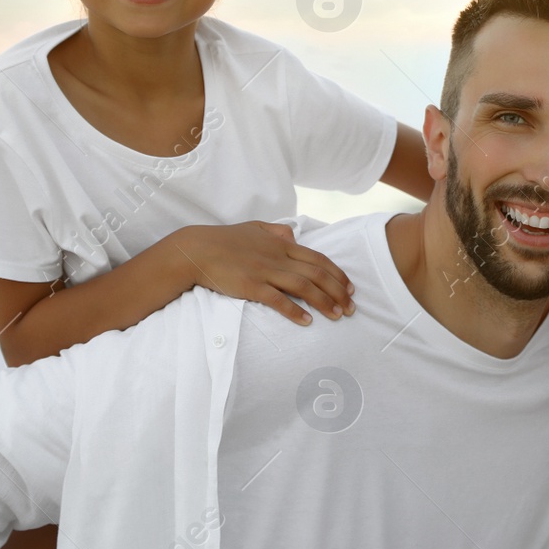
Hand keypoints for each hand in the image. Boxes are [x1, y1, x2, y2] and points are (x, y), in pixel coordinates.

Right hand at [170, 222, 354, 325]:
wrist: (196, 249)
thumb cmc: (224, 239)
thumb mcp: (254, 227)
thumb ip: (276, 230)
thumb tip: (293, 234)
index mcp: (281, 243)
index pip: (318, 258)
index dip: (337, 274)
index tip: (350, 287)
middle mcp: (278, 257)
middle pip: (317, 274)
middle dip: (338, 291)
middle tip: (352, 308)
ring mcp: (265, 271)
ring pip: (303, 287)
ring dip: (324, 302)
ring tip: (338, 315)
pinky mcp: (251, 286)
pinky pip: (278, 300)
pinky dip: (295, 311)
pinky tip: (307, 321)